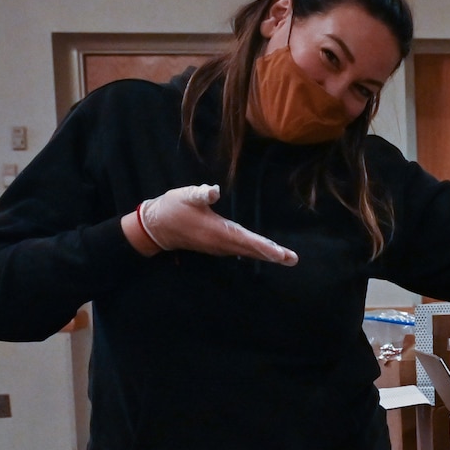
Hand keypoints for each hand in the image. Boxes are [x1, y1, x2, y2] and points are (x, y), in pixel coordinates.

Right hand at [124, 184, 297, 264]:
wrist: (156, 227)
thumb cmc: (172, 208)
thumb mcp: (185, 196)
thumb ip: (201, 193)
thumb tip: (215, 190)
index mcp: (218, 232)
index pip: (246, 240)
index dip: (264, 247)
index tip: (281, 253)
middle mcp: (222, 244)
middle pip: (252, 250)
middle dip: (273, 255)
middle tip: (292, 259)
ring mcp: (219, 247)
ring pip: (247, 252)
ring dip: (265, 254)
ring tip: (285, 257)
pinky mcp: (217, 247)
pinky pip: (240, 251)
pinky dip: (254, 252)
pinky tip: (264, 252)